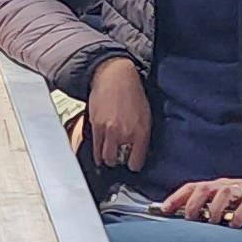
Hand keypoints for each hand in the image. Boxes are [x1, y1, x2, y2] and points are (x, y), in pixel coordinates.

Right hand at [83, 58, 153, 172]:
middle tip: (119, 157)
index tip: (132, 163)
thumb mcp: (146, 115)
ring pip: (104, 157)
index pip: (136, 162)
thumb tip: (139, 150)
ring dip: (106, 157)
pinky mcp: (96, 126)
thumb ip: (142, 135)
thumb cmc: (132, 93)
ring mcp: (109, 130)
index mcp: (141, 132)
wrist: (115, 77)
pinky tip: (99, 151)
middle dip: (118, 161)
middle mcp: (125, 133)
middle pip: (117, 161)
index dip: (134, 164)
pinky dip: (96, 152)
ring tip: (109, 154)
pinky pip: (95, 148)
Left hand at [159, 175, 241, 227]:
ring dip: (214, 210)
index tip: (164, 209)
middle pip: (205, 188)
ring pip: (224, 193)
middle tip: (192, 219)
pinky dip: (236, 217)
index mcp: (219, 186)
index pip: (193, 187)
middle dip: (194, 204)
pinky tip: (234, 225)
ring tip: (214, 222)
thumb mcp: (227, 201)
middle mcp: (230, 186)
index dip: (177, 197)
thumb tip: (185, 219)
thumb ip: (209, 207)